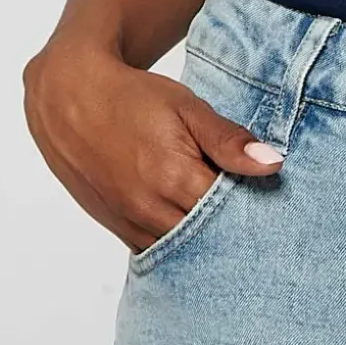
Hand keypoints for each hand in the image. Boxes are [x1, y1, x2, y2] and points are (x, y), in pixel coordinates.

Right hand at [22, 37, 285, 253]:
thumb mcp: (186, 107)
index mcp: (173, 177)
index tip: (262, 184)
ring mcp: (131, 224)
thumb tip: (273, 164)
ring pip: (183, 246)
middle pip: (208, 234)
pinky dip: (177, 236)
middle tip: (243, 193)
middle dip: (229, 220)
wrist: (71, 100)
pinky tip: (187, 212)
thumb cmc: (132, 98)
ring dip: (203, 231)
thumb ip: (228, 140)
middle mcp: (150, 209)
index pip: (230, 209)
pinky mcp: (118, 228)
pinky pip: (157, 247)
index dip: (251, 199)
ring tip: (215, 201)